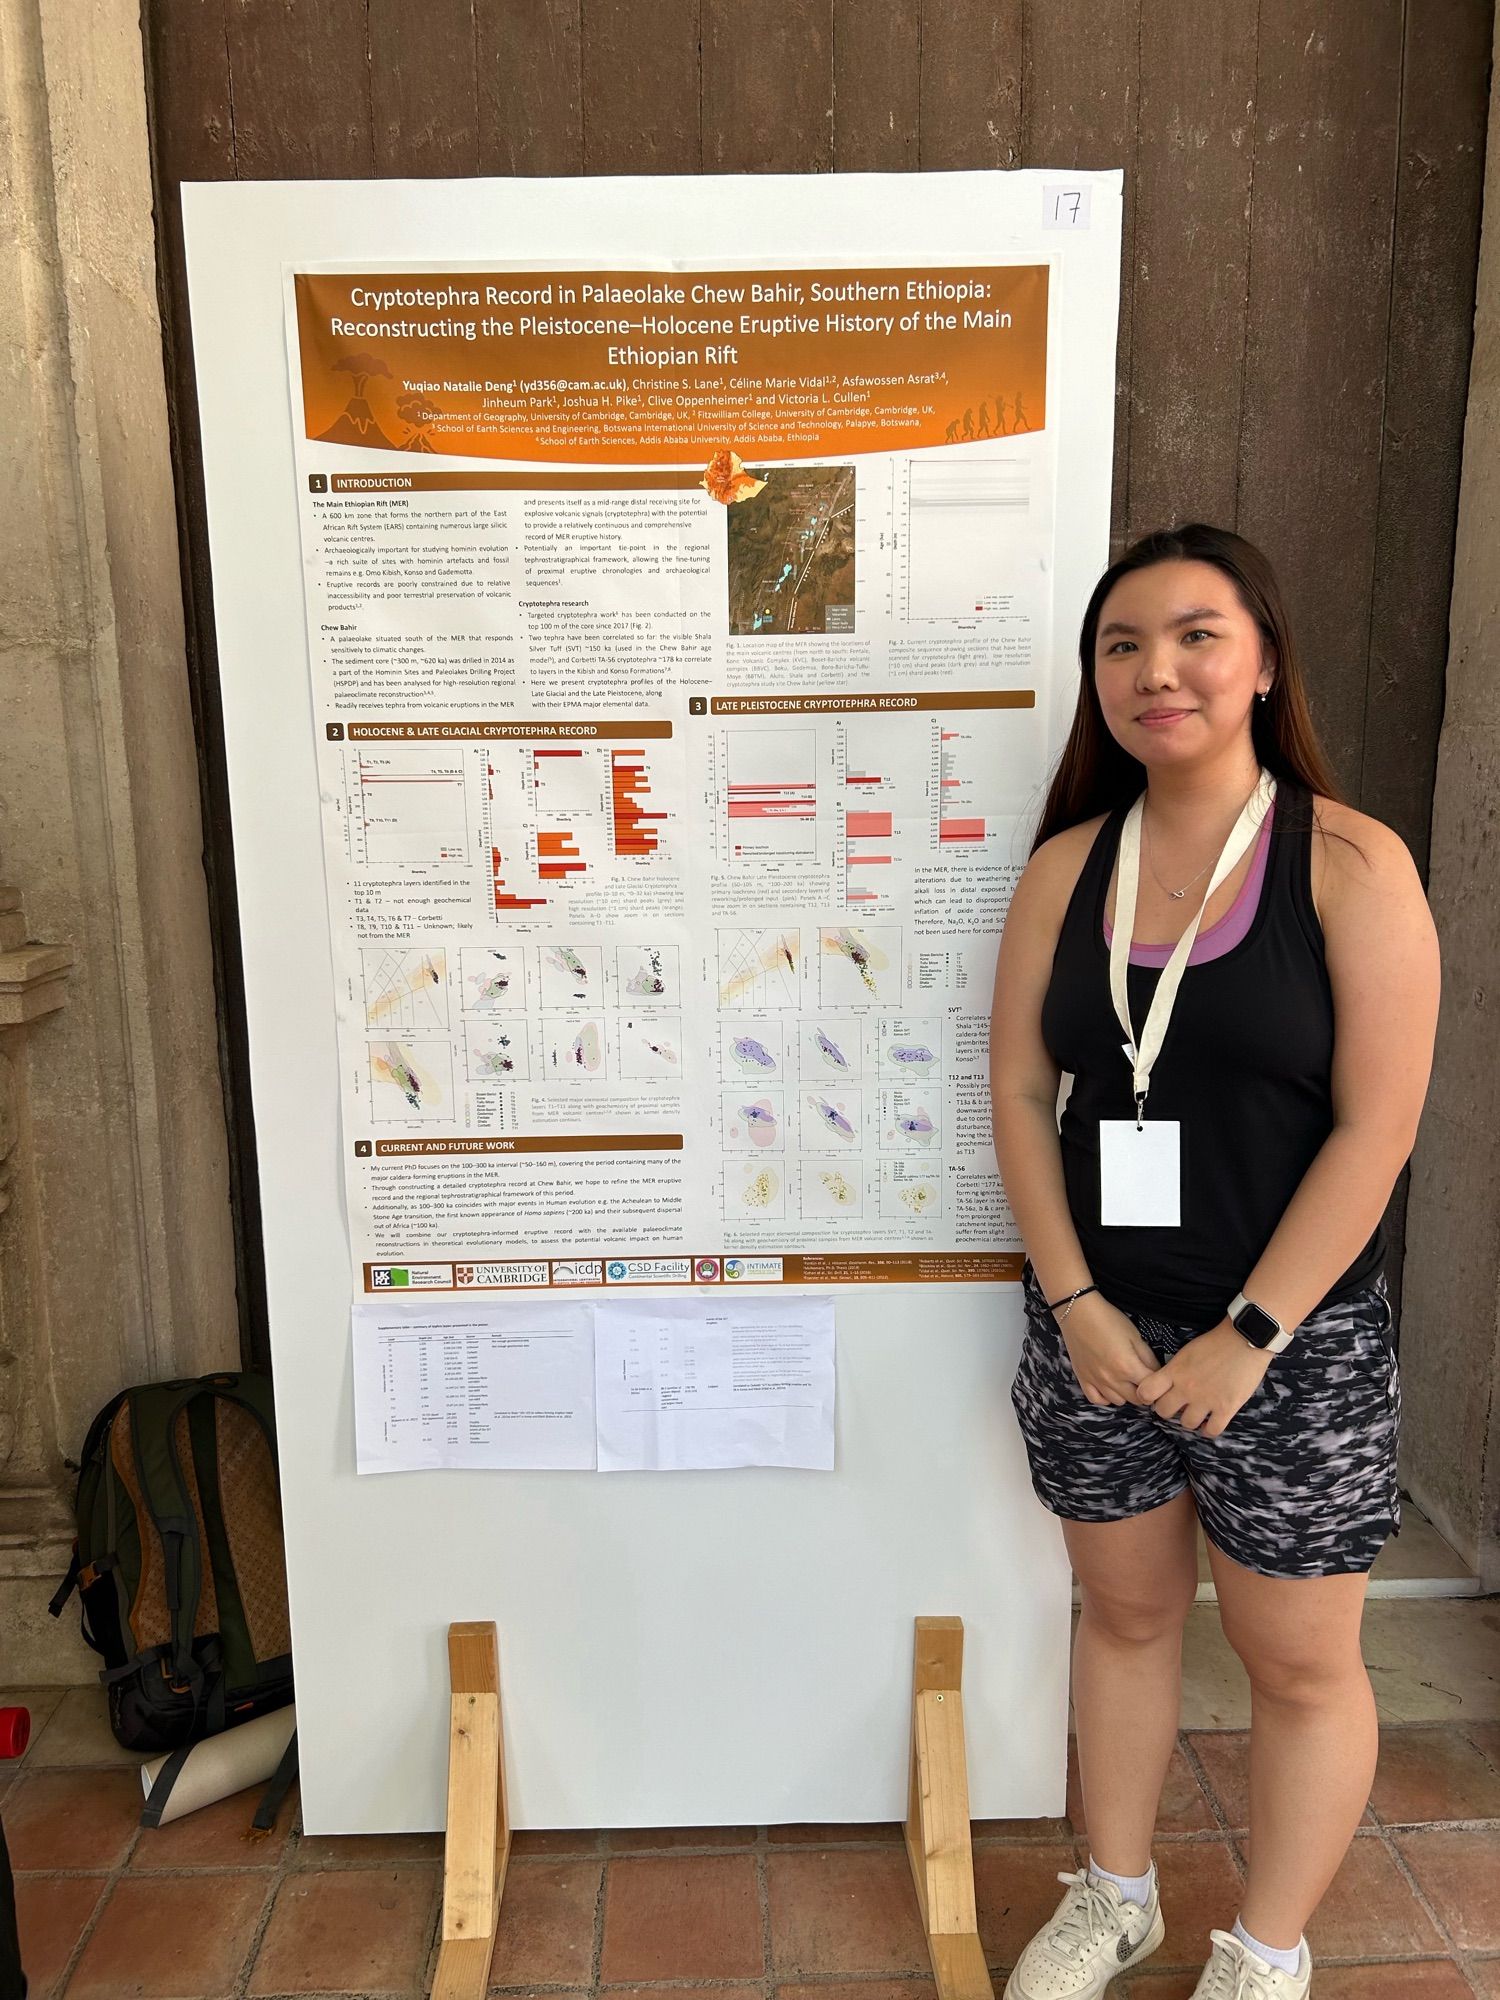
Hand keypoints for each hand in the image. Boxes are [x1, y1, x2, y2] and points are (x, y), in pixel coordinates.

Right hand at [1055, 1292, 1161, 1407]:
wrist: (1078, 1312)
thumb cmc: (1108, 1320)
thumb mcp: (1135, 1335)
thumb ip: (1148, 1357)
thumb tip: (1158, 1372)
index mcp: (1127, 1366)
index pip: (1151, 1388)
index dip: (1159, 1384)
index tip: (1160, 1378)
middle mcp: (1112, 1379)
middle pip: (1137, 1399)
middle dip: (1145, 1391)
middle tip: (1144, 1379)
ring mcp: (1096, 1381)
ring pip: (1119, 1401)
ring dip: (1127, 1394)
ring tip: (1127, 1380)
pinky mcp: (1083, 1379)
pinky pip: (1097, 1400)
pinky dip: (1106, 1397)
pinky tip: (1110, 1386)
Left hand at [1135, 1322, 1271, 1436]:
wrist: (1244, 1340)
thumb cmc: (1216, 1342)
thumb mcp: (1187, 1352)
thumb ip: (1175, 1369)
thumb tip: (1167, 1383)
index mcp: (1174, 1371)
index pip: (1146, 1392)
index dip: (1147, 1396)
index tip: (1155, 1396)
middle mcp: (1186, 1388)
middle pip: (1163, 1412)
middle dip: (1168, 1410)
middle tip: (1177, 1406)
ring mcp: (1206, 1400)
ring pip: (1187, 1424)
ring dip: (1190, 1420)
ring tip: (1197, 1414)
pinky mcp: (1226, 1408)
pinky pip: (1212, 1431)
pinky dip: (1209, 1430)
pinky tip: (1211, 1423)